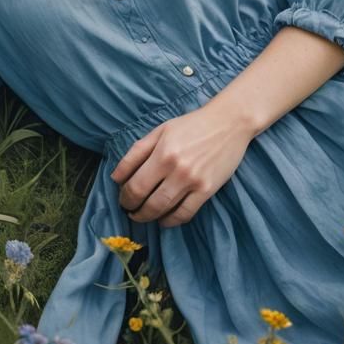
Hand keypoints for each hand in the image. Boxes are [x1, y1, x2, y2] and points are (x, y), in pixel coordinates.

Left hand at [110, 106, 253, 227]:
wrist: (228, 122)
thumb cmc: (191, 125)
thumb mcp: (160, 131)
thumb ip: (136, 153)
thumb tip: (116, 177)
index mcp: (162, 153)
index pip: (135, 185)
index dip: (124, 197)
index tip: (122, 199)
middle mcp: (176, 169)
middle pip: (147, 201)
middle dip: (133, 210)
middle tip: (129, 211)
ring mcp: (193, 181)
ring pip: (164, 210)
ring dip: (149, 217)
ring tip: (143, 216)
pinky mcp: (208, 190)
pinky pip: (186, 214)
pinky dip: (171, 221)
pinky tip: (164, 220)